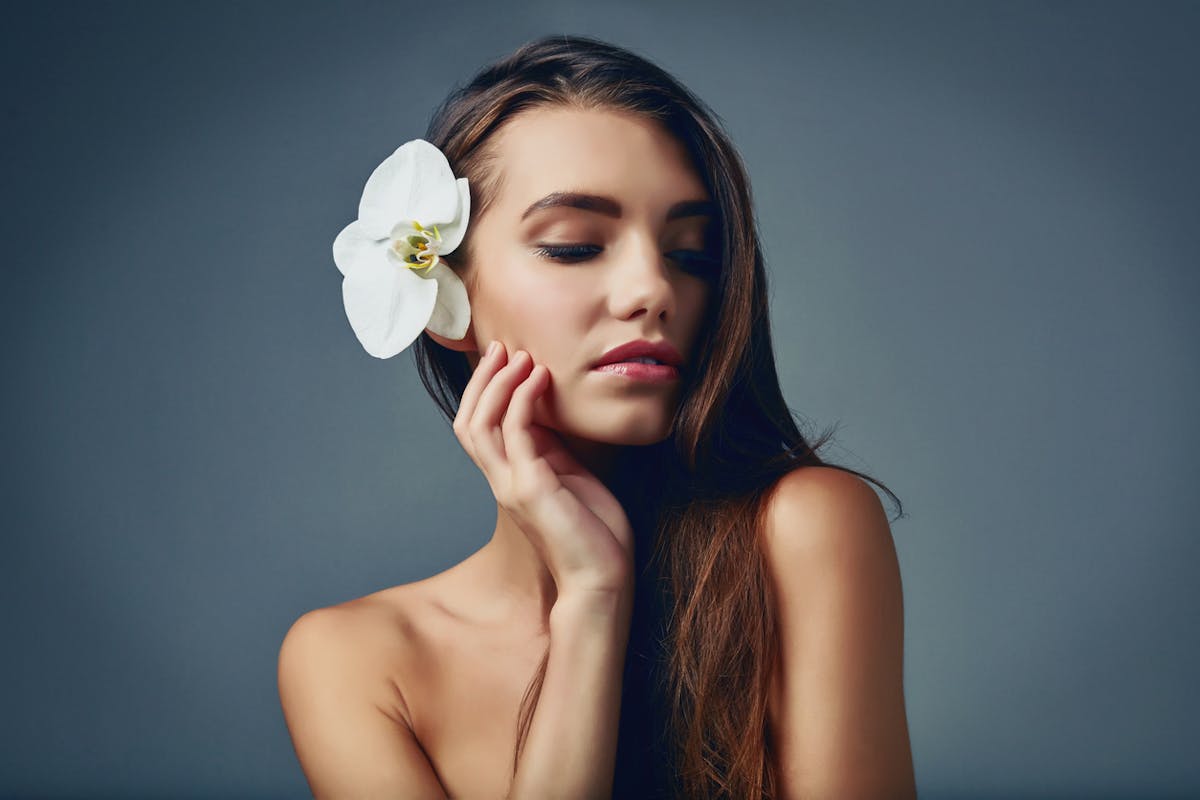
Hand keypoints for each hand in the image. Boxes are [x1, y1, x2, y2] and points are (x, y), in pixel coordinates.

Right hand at [454, 341, 634, 598]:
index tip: (505, 356)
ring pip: (480, 425)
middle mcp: (501, 481)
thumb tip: (545, 409)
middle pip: (467, 421)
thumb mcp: (569, 476)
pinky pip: (515, 433)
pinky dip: (523, 400)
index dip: (484, 390)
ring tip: (520, 356)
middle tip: (502, 346)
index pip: (477, 427)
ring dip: (498, 384)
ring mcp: (511, 485)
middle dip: (482, 380)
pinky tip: (540, 379)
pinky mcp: (531, 489)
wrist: (602, 578)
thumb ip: (551, 447)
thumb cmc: (593, 532)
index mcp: (508, 478)